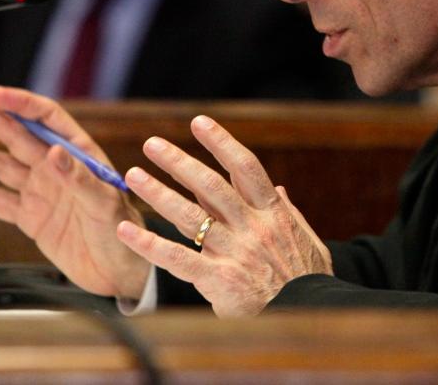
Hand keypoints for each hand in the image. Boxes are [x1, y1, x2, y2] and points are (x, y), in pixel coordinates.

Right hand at [0, 86, 149, 299]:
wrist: (118, 272)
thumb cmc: (122, 233)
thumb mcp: (105, 204)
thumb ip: (80, 179)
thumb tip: (53, 151)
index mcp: (81, 155)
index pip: (48, 119)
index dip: (23, 104)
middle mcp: (57, 169)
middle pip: (20, 136)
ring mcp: (42, 192)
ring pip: (3, 167)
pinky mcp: (31, 218)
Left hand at [115, 115, 331, 316]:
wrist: (310, 316)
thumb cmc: (310, 279)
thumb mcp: (308, 239)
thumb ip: (290, 213)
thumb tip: (279, 189)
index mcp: (273, 213)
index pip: (245, 168)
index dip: (221, 143)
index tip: (199, 122)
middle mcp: (252, 227)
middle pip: (210, 186)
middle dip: (179, 162)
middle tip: (152, 143)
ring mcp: (234, 253)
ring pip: (189, 216)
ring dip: (158, 193)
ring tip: (133, 175)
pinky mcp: (218, 280)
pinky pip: (177, 258)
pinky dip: (149, 244)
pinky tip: (127, 230)